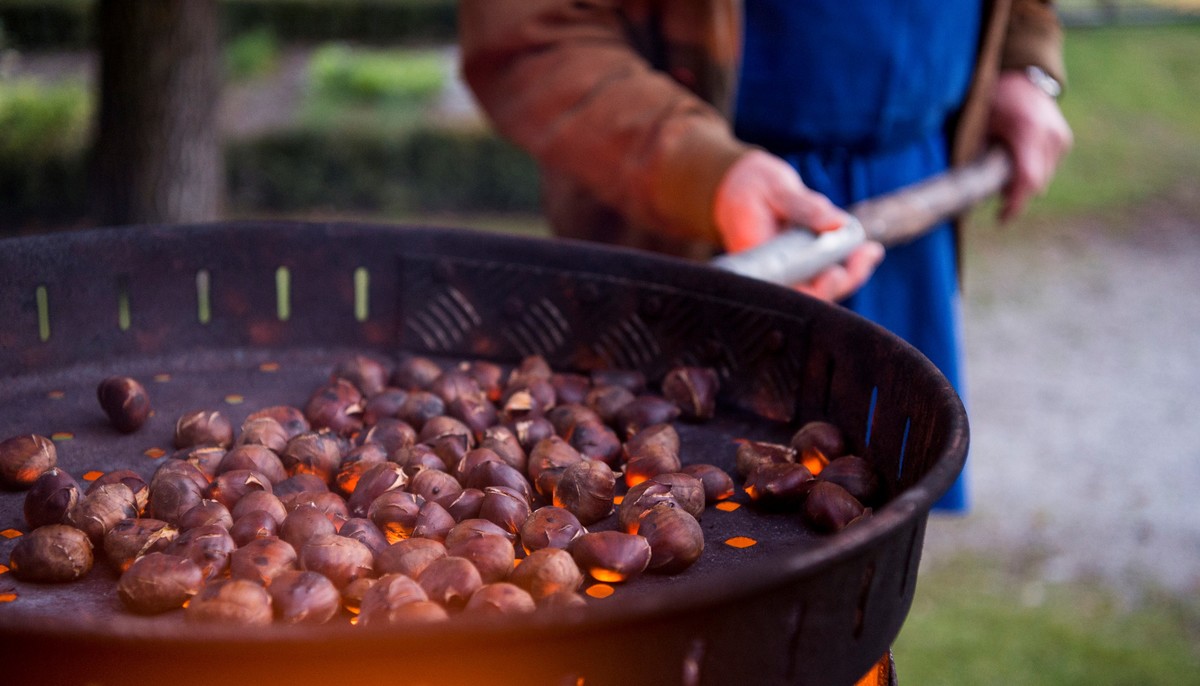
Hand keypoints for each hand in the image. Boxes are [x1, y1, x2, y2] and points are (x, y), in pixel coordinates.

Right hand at [713, 150, 883, 300]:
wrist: (739, 186)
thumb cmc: (749, 187)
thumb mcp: (774, 188)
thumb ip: (802, 205)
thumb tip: (836, 222)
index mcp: (756, 260)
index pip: (787, 289)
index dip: (813, 290)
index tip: (834, 273)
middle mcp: (773, 272)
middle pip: (809, 293)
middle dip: (842, 281)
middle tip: (866, 255)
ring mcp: (787, 270)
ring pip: (821, 285)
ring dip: (851, 272)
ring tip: (871, 251)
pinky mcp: (800, 262)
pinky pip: (825, 271)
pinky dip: (848, 263)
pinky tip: (867, 250)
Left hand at [988, 70, 1073, 220]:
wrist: (1023, 75)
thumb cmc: (994, 97)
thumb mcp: (980, 124)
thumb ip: (979, 154)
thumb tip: (970, 189)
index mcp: (1028, 130)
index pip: (1028, 179)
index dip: (1015, 204)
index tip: (1000, 219)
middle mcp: (1050, 136)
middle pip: (1035, 183)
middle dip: (1014, 195)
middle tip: (994, 196)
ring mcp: (1060, 139)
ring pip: (1042, 178)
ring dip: (1022, 184)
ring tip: (1001, 173)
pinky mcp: (1063, 141)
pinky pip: (1046, 168)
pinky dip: (1030, 171)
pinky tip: (1014, 161)